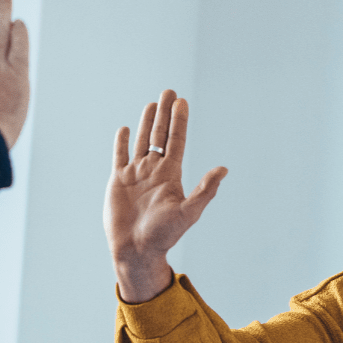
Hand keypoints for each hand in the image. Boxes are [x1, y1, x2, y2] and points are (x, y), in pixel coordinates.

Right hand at [107, 90, 228, 301]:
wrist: (136, 250)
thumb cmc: (164, 235)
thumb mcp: (188, 212)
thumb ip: (205, 190)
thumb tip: (224, 169)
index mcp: (171, 175)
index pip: (176, 141)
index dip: (179, 121)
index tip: (182, 101)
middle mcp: (154, 171)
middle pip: (160, 135)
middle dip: (165, 114)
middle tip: (169, 91)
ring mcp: (136, 175)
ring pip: (142, 142)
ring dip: (147, 122)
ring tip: (152, 103)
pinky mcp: (118, 181)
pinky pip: (120, 156)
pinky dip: (122, 142)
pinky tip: (126, 129)